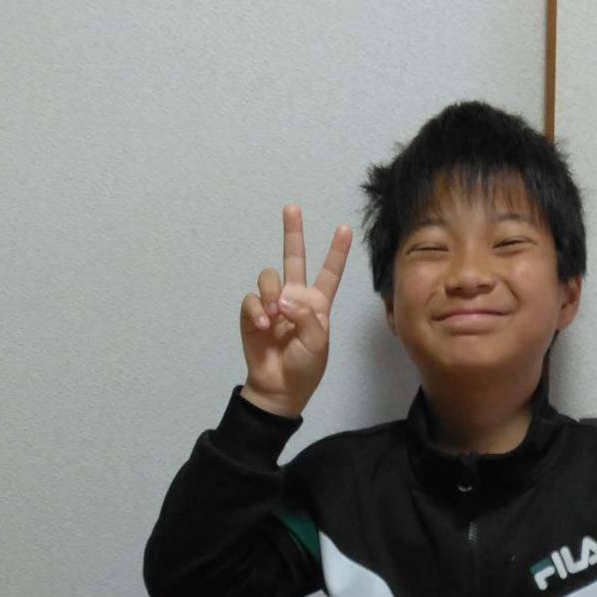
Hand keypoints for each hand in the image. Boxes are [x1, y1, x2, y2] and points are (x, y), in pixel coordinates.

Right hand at [239, 205, 352, 418]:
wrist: (278, 388)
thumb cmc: (305, 367)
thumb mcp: (318, 342)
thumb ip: (305, 316)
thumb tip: (281, 299)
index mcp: (317, 304)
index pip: (330, 273)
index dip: (337, 252)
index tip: (344, 228)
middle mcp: (295, 298)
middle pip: (294, 258)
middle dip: (292, 232)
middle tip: (291, 207)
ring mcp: (272, 304)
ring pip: (269, 276)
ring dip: (271, 291)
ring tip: (274, 314)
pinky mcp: (252, 314)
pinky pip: (252, 298)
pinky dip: (257, 310)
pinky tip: (263, 325)